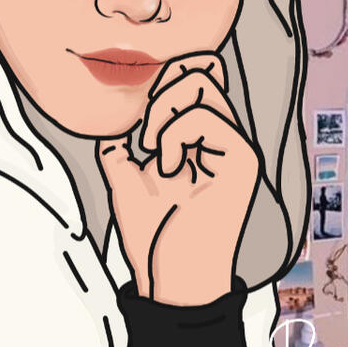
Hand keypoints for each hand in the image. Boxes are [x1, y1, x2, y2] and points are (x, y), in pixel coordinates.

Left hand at [96, 53, 260, 305]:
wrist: (169, 278)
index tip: (140, 117)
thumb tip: (106, 122)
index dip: (168, 74)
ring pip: (204, 82)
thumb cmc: (154, 236)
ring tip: (155, 151)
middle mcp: (224, 137)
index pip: (199, 74)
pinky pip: (207, 116)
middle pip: (202, 68)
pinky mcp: (242, 161)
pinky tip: (167, 166)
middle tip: (145, 135)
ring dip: (165, 111)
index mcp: (203, 138)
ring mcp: (236, 147)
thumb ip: (119, 147)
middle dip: (162, 89)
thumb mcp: (124, 179)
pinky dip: (175, 133)